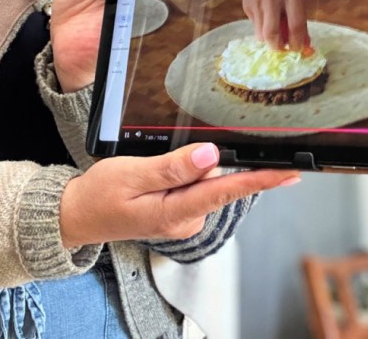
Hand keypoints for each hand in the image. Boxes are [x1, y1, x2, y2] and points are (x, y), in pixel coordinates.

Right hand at [59, 143, 299, 246]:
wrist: (78, 215)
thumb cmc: (99, 195)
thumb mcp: (130, 174)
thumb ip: (172, 167)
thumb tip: (211, 156)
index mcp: (175, 212)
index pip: (227, 191)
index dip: (262, 180)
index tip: (289, 172)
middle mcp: (186, 219)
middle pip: (218, 182)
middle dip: (217, 160)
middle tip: (190, 148)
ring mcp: (183, 217)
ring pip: (205, 181)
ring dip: (195, 165)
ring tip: (155, 163)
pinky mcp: (179, 211)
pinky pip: (195, 186)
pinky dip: (188, 172)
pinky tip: (162, 168)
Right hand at [242, 0, 309, 49]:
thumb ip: (301, 16)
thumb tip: (304, 42)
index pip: (295, 25)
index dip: (298, 42)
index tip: (300, 49)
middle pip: (271, 34)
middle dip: (279, 47)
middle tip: (284, 47)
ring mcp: (255, 0)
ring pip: (260, 33)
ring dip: (270, 38)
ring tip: (277, 31)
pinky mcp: (246, 2)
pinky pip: (254, 23)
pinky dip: (262, 25)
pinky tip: (267, 15)